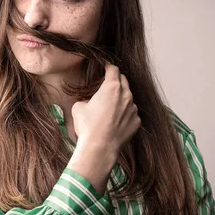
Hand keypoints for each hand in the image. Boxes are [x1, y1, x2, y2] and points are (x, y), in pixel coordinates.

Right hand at [67, 64, 140, 193]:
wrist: (100, 147)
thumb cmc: (88, 126)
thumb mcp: (78, 107)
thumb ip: (86, 99)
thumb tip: (89, 102)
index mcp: (111, 87)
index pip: (113, 69)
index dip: (108, 67)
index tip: (106, 68)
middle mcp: (126, 95)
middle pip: (124, 81)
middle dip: (116, 81)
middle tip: (108, 86)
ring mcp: (133, 109)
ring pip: (128, 98)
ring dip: (121, 99)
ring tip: (110, 108)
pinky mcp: (137, 122)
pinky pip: (131, 113)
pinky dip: (125, 114)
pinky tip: (115, 122)